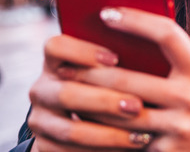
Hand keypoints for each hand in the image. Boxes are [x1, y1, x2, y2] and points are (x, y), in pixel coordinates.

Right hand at [27, 34, 152, 150]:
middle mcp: (41, 90)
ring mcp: (40, 121)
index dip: (82, 51)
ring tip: (141, 136)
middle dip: (105, 101)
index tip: (115, 59)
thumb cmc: (107, 86)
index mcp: (54, 62)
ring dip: (110, 135)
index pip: (56, 47)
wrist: (85, 122)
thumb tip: (149, 57)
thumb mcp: (106, 71)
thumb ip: (117, 64)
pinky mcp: (44, 147)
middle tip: (137, 106)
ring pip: (71, 130)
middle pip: (66, 93)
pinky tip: (129, 148)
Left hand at [62, 7, 189, 151]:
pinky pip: (127, 141)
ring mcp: (179, 127)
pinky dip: (105, 132)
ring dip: (89, 104)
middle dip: (90, 71)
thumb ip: (178, 57)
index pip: (167, 34)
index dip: (136, 20)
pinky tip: (87, 125)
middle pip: (129, 79)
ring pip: (120, 113)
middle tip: (63, 65)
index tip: (107, 13)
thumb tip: (133, 34)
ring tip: (68, 93)